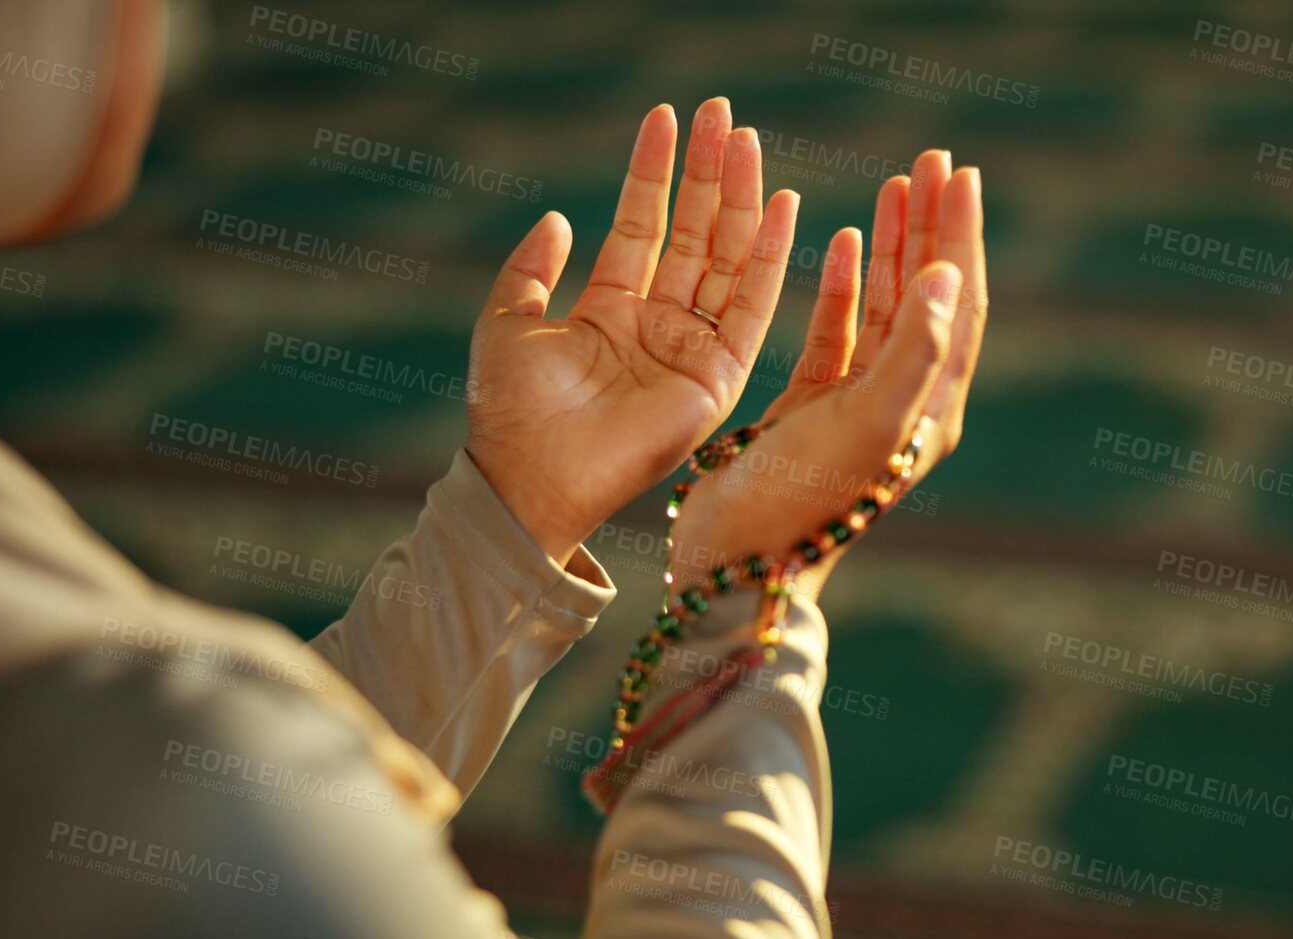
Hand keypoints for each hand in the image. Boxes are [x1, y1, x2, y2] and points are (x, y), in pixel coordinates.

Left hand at [464, 99, 799, 562]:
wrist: (532, 473)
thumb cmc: (511, 407)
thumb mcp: (509, 319)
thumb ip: (532, 267)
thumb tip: (555, 218)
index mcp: (611, 310)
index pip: (643, 224)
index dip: (655, 171)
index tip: (667, 117)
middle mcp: (659, 325)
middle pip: (695, 234)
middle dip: (709, 173)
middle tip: (723, 112)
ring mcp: (693, 349)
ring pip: (728, 259)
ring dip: (741, 199)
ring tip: (748, 140)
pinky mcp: (719, 378)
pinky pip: (755, 309)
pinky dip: (772, 258)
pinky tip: (782, 206)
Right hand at [668, 153, 986, 597]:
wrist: (737, 564)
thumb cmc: (801, 501)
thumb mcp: (867, 422)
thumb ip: (914, 347)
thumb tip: (949, 273)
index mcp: (930, 409)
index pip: (959, 304)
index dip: (961, 236)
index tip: (961, 173)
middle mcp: (902, 405)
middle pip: (929, 296)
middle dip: (934, 225)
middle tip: (933, 160)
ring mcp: (856, 406)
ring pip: (884, 308)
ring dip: (894, 245)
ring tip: (897, 183)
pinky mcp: (810, 411)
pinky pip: (836, 335)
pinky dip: (841, 287)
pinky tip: (841, 241)